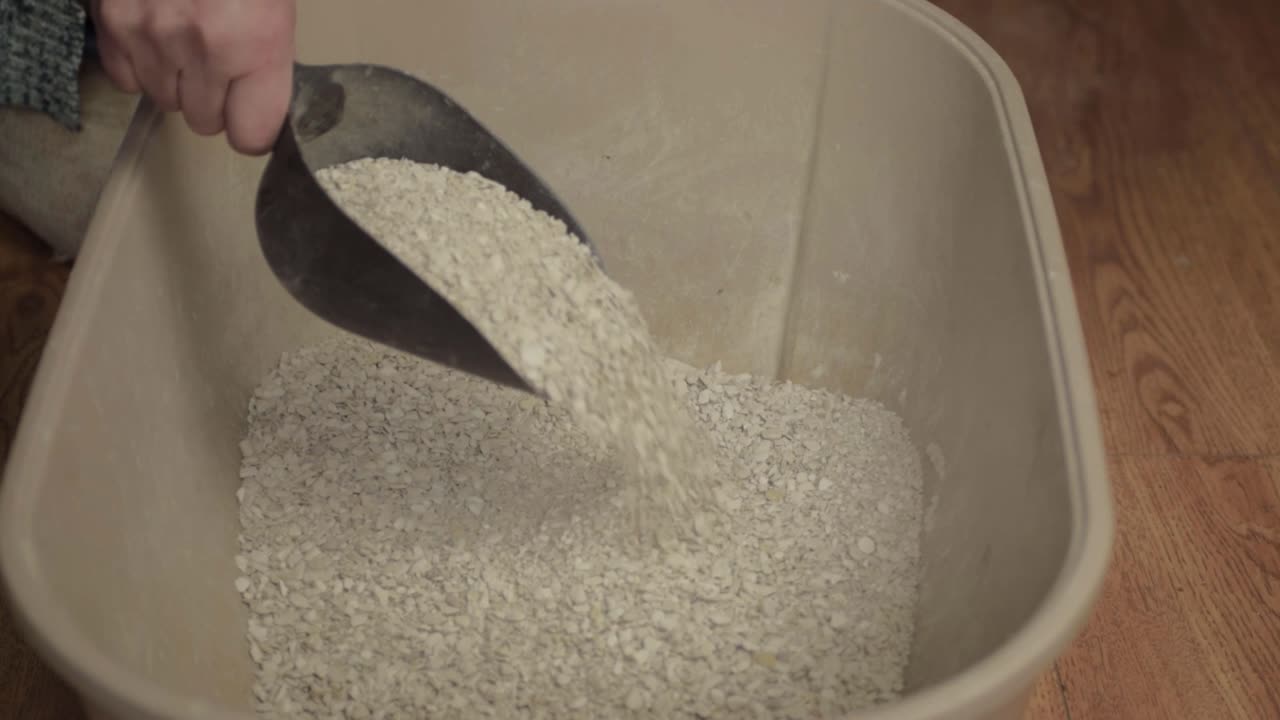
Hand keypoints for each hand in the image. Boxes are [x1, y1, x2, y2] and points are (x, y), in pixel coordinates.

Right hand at [90, 0, 296, 154]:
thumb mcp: (275, 6)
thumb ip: (268, 59)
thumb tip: (264, 104)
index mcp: (256, 42)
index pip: (251, 135)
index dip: (253, 128)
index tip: (254, 118)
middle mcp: (203, 46)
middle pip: (206, 123)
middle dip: (215, 102)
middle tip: (221, 65)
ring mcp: (152, 34)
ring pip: (165, 102)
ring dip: (177, 82)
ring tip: (188, 41)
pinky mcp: (112, 21)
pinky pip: (126, 79)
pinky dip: (139, 64)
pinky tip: (156, 37)